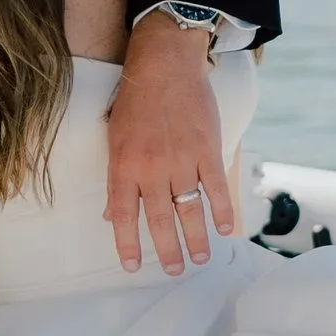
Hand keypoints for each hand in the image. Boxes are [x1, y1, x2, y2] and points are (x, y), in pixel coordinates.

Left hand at [104, 8, 235, 274]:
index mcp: (124, 166)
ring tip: (201, 259)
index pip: (123, 215)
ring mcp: (182, 160)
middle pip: (160, 220)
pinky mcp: (207, 149)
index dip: (128, 244)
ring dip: (197, 238)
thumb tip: (110, 214)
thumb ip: (114, 178)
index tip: (133, 267)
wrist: (164, 65)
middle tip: (176, 271)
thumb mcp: (113, 138)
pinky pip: (215, 187)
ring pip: (190, 209)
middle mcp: (152, 168)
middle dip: (168, 250)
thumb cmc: (135, 101)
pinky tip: (224, 229)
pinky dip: (221, 210)